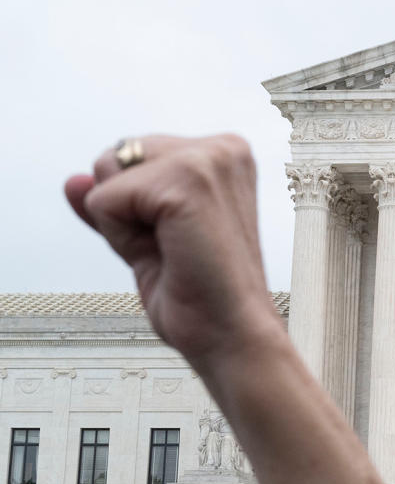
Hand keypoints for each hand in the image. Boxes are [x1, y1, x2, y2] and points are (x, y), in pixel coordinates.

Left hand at [65, 135, 282, 370]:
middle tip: (175, 248)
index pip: (132, 155)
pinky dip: (121, 237)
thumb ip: (113, 202)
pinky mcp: (189, 180)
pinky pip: (105, 199)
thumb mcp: (147, 237)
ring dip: (125, 224)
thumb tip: (73, 180)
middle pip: (117, 156)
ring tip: (174, 251)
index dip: (137, 206)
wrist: (232, 334)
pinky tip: (170, 255)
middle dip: (127, 208)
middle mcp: (223, 148)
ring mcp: (209, 159)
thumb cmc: (201, 294)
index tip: (181, 239)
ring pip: (108, 175)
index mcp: (224, 154)